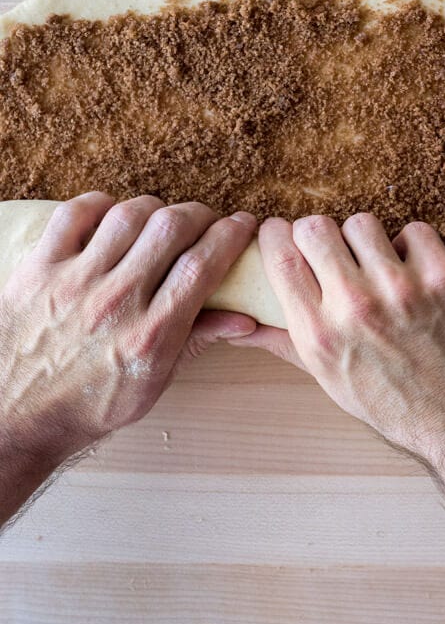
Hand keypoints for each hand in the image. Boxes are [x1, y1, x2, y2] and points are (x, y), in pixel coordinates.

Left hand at [0, 192, 256, 524]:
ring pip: (127, 215)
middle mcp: (115, 302)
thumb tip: (244, 319)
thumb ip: (196, 342)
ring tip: (162, 219)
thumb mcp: (154, 383)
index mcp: (152, 334)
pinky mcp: (37, 270)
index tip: (242, 225)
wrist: (15, 418)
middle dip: (199, 215)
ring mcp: (73, 282)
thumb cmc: (88, 405)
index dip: (230, 235)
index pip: (203, 265)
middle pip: (171, 229)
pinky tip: (113, 216)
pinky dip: (100, 205)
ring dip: (155, 208)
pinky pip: (72, 216)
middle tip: (206, 220)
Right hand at [231, 214, 444, 603]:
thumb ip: (287, 344)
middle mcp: (354, 307)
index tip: (286, 236)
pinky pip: (415, 231)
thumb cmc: (397, 407)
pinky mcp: (444, 279)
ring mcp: (401, 289)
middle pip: (315, 228)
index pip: (279, 255)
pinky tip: (418, 272)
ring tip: (382, 266)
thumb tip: (239, 327)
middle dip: (321, 235)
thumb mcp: (332, 383)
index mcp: (319, 334)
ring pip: (363, 224)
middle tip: (338, 253)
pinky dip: (414, 247)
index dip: (277, 236)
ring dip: (369, 241)